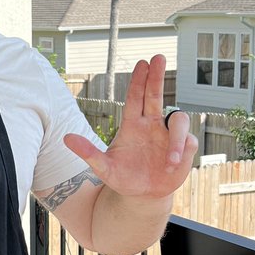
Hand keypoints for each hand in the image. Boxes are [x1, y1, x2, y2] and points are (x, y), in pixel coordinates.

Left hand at [63, 56, 197, 200]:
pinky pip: (189, 142)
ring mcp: (169, 135)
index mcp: (133, 125)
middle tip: (159, 57)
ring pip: (179, 120)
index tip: (143, 62)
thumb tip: (66, 138)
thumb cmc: (123, 178)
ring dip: (176, 138)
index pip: (136, 97)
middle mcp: (152, 125)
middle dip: (157, 76)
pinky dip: (181, 151)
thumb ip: (88, 153)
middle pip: (155, 95)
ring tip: (169, 161)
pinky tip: (172, 165)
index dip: (139, 80)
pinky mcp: (184, 149)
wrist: (143, 197)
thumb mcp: (104, 168)